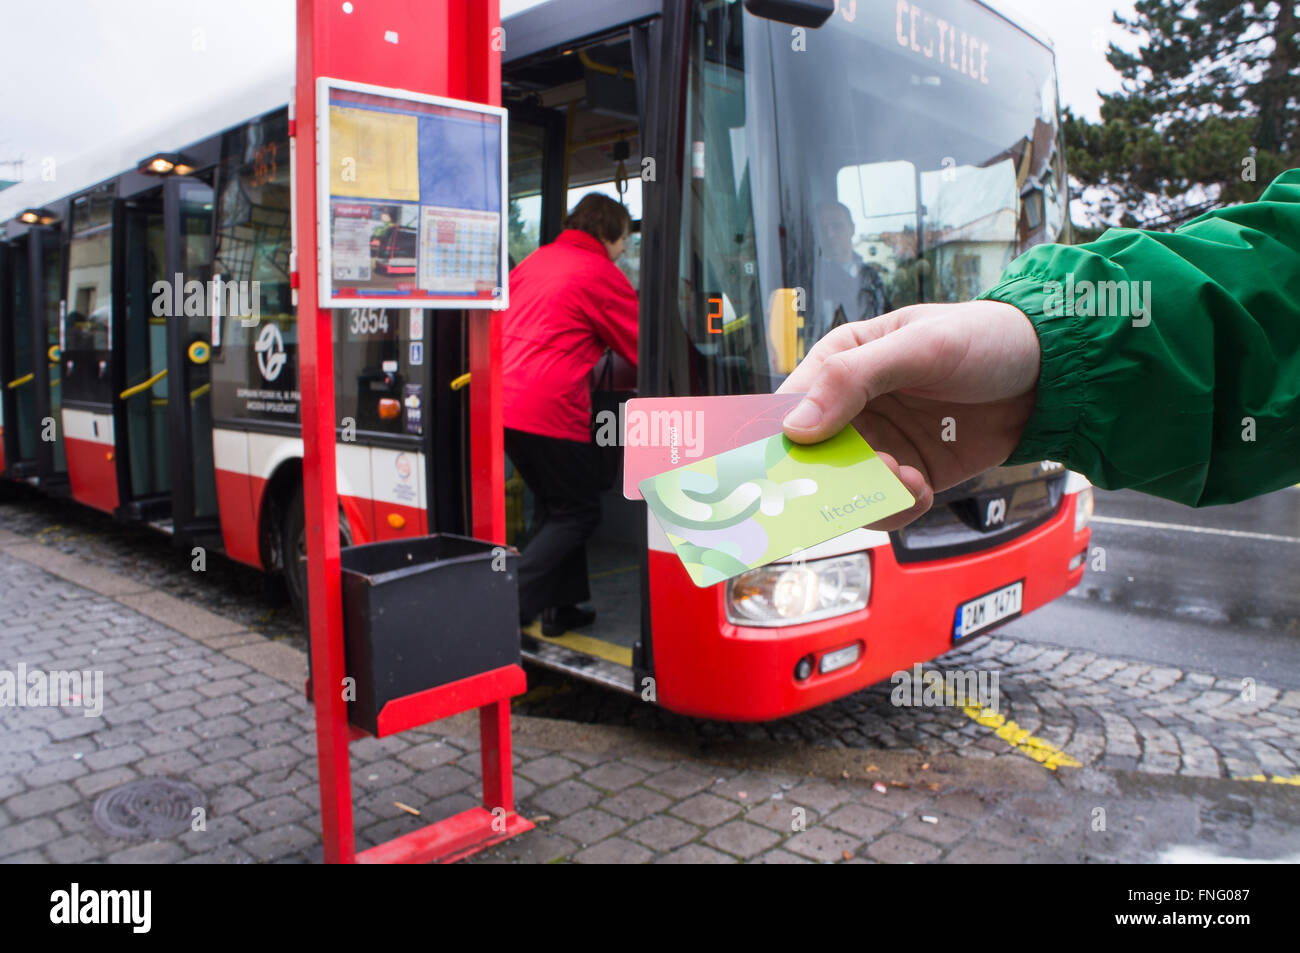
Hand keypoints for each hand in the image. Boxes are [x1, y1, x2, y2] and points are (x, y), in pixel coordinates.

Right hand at [778, 301, 1040, 530]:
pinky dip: (897, 507)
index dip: (778, 440)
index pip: (788, 406)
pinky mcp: (909, 473)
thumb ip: (853, 380)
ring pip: (844, 488)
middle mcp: (852, 407)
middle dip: (830, 477)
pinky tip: (922, 488)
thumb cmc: (984, 338)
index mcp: (840, 362)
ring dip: (868, 495)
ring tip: (907, 480)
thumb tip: (795, 427)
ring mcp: (880, 443)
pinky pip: (884, 504)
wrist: (1050, 374)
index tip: (780, 470)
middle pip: (811, 457)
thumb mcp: (918, 347)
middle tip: (863, 478)